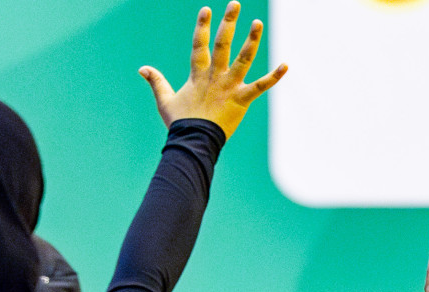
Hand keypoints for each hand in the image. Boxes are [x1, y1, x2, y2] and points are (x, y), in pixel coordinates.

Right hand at [141, 3, 287, 135]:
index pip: (200, 45)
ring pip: (243, 59)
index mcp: (198, 75)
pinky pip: (261, 86)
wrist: (194, 141)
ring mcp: (230, 87)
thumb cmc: (180, 123)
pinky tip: (286, 65)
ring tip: (258, 22)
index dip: (203, 27)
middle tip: (235, 4)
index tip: (207, 10)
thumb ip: (156, 82)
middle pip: (223, 44)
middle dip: (229, 22)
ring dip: (252, 40)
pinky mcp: (242, 100)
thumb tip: (142, 68)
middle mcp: (215, 76)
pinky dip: (274, 77)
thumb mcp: (165, 100)